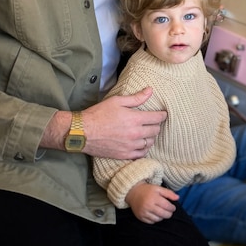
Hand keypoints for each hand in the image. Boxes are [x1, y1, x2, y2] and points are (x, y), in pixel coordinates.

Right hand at [41, 87, 165, 157]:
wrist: (82, 132)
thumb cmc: (98, 114)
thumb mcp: (117, 101)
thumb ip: (136, 98)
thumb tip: (150, 91)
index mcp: (135, 119)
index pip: (157, 118)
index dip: (162, 115)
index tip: (163, 113)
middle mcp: (135, 134)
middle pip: (155, 130)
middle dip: (156, 125)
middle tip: (153, 122)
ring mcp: (130, 146)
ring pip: (150, 143)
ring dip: (151, 137)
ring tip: (147, 133)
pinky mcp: (124, 155)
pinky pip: (142, 154)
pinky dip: (144, 149)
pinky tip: (141, 144)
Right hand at [126, 182, 177, 223]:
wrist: (133, 192)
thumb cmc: (147, 190)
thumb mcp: (158, 188)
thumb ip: (169, 193)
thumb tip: (178, 198)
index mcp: (154, 198)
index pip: (167, 206)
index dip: (172, 208)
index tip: (173, 207)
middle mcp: (148, 206)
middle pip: (163, 214)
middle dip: (169, 214)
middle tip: (170, 212)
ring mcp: (144, 212)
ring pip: (157, 219)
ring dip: (162, 217)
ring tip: (163, 213)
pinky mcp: (140, 217)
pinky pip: (151, 222)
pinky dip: (155, 220)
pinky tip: (156, 215)